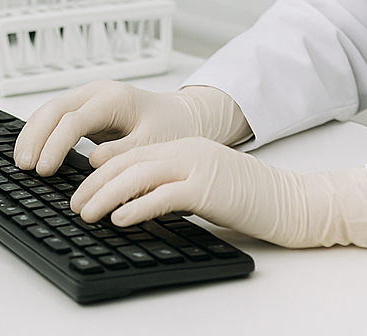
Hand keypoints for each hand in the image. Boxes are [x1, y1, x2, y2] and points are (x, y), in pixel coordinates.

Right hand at [13, 80, 249, 175]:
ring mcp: (89, 99)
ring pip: (50, 111)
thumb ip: (124, 152)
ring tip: (21, 162)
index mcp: (113, 98)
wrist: (184, 116)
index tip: (44, 170)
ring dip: (33, 134)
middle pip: (54, 110)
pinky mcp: (86, 110)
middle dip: (35, 137)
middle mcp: (97, 93)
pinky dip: (41, 133)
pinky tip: (32, 151)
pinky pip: (56, 118)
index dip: (55, 145)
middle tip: (23, 166)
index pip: (72, 119)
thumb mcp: (153, 143)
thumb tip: (93, 161)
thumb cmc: (172, 127)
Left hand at [70, 137, 366, 249]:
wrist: (292, 201)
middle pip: (128, 163)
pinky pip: (163, 196)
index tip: (81, 191)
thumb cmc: (251, 199)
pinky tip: (119, 219)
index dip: (101, 173)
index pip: (132, 156)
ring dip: (106, 196)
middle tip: (74, 205)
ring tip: (86, 214)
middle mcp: (188, 151)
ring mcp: (198, 166)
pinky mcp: (208, 188)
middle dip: (95, 185)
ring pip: (138, 176)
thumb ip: (174, 186)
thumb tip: (135, 203)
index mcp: (186, 148)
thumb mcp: (205, 185)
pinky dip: (136, 207)